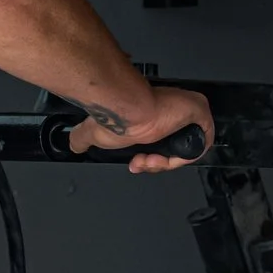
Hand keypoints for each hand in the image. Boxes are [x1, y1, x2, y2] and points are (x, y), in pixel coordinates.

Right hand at [65, 84, 214, 172]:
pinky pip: (200, 145)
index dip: (150, 160)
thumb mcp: (94, 133)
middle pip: (173, 150)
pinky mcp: (200, 114)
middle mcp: (173, 113)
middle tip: (140, 163)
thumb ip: (83, 138)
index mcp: (154, 116)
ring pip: (185, 150)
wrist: (127, 109)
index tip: (136, 163)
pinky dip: (183, 158)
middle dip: (154, 163)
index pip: (161, 145)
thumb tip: (73, 145)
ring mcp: (188, 113)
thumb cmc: (115, 117)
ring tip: (147, 161)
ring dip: (164, 164)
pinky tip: (163, 159)